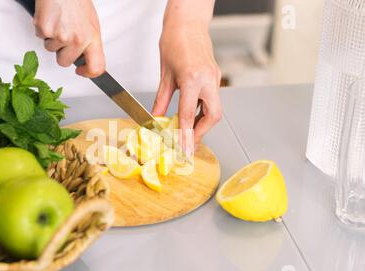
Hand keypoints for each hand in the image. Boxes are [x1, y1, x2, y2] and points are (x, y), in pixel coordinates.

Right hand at [33, 0, 104, 76]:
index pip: (97, 67)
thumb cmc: (76, 1)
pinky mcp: (46, 29)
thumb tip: (86, 58)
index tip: (81, 71)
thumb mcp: (91, 23)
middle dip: (61, 52)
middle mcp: (78, 39)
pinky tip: (50, 17)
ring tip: (58, 22)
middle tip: (63, 35)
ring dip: (51, 38)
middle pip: (65, 62)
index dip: (88, 73)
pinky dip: (42, 28)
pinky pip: (40, 37)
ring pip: (51, 50)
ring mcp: (61, 36)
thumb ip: (89, 42)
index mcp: (92, 38)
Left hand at [152, 2, 221, 155]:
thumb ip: (161, 99)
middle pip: (213, 116)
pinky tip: (192, 114)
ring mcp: (214, 78)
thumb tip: (156, 117)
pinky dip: (203, 110)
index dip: (187, 135)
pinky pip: (212, 99)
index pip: (190, 114)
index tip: (184, 148)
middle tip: (189, 142)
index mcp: (193, 79)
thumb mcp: (165, 73)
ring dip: (202, 122)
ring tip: (188, 130)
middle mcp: (207, 80)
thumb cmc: (175, 40)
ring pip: (215, 109)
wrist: (188, 22)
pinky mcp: (214, 76)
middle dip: (201, 132)